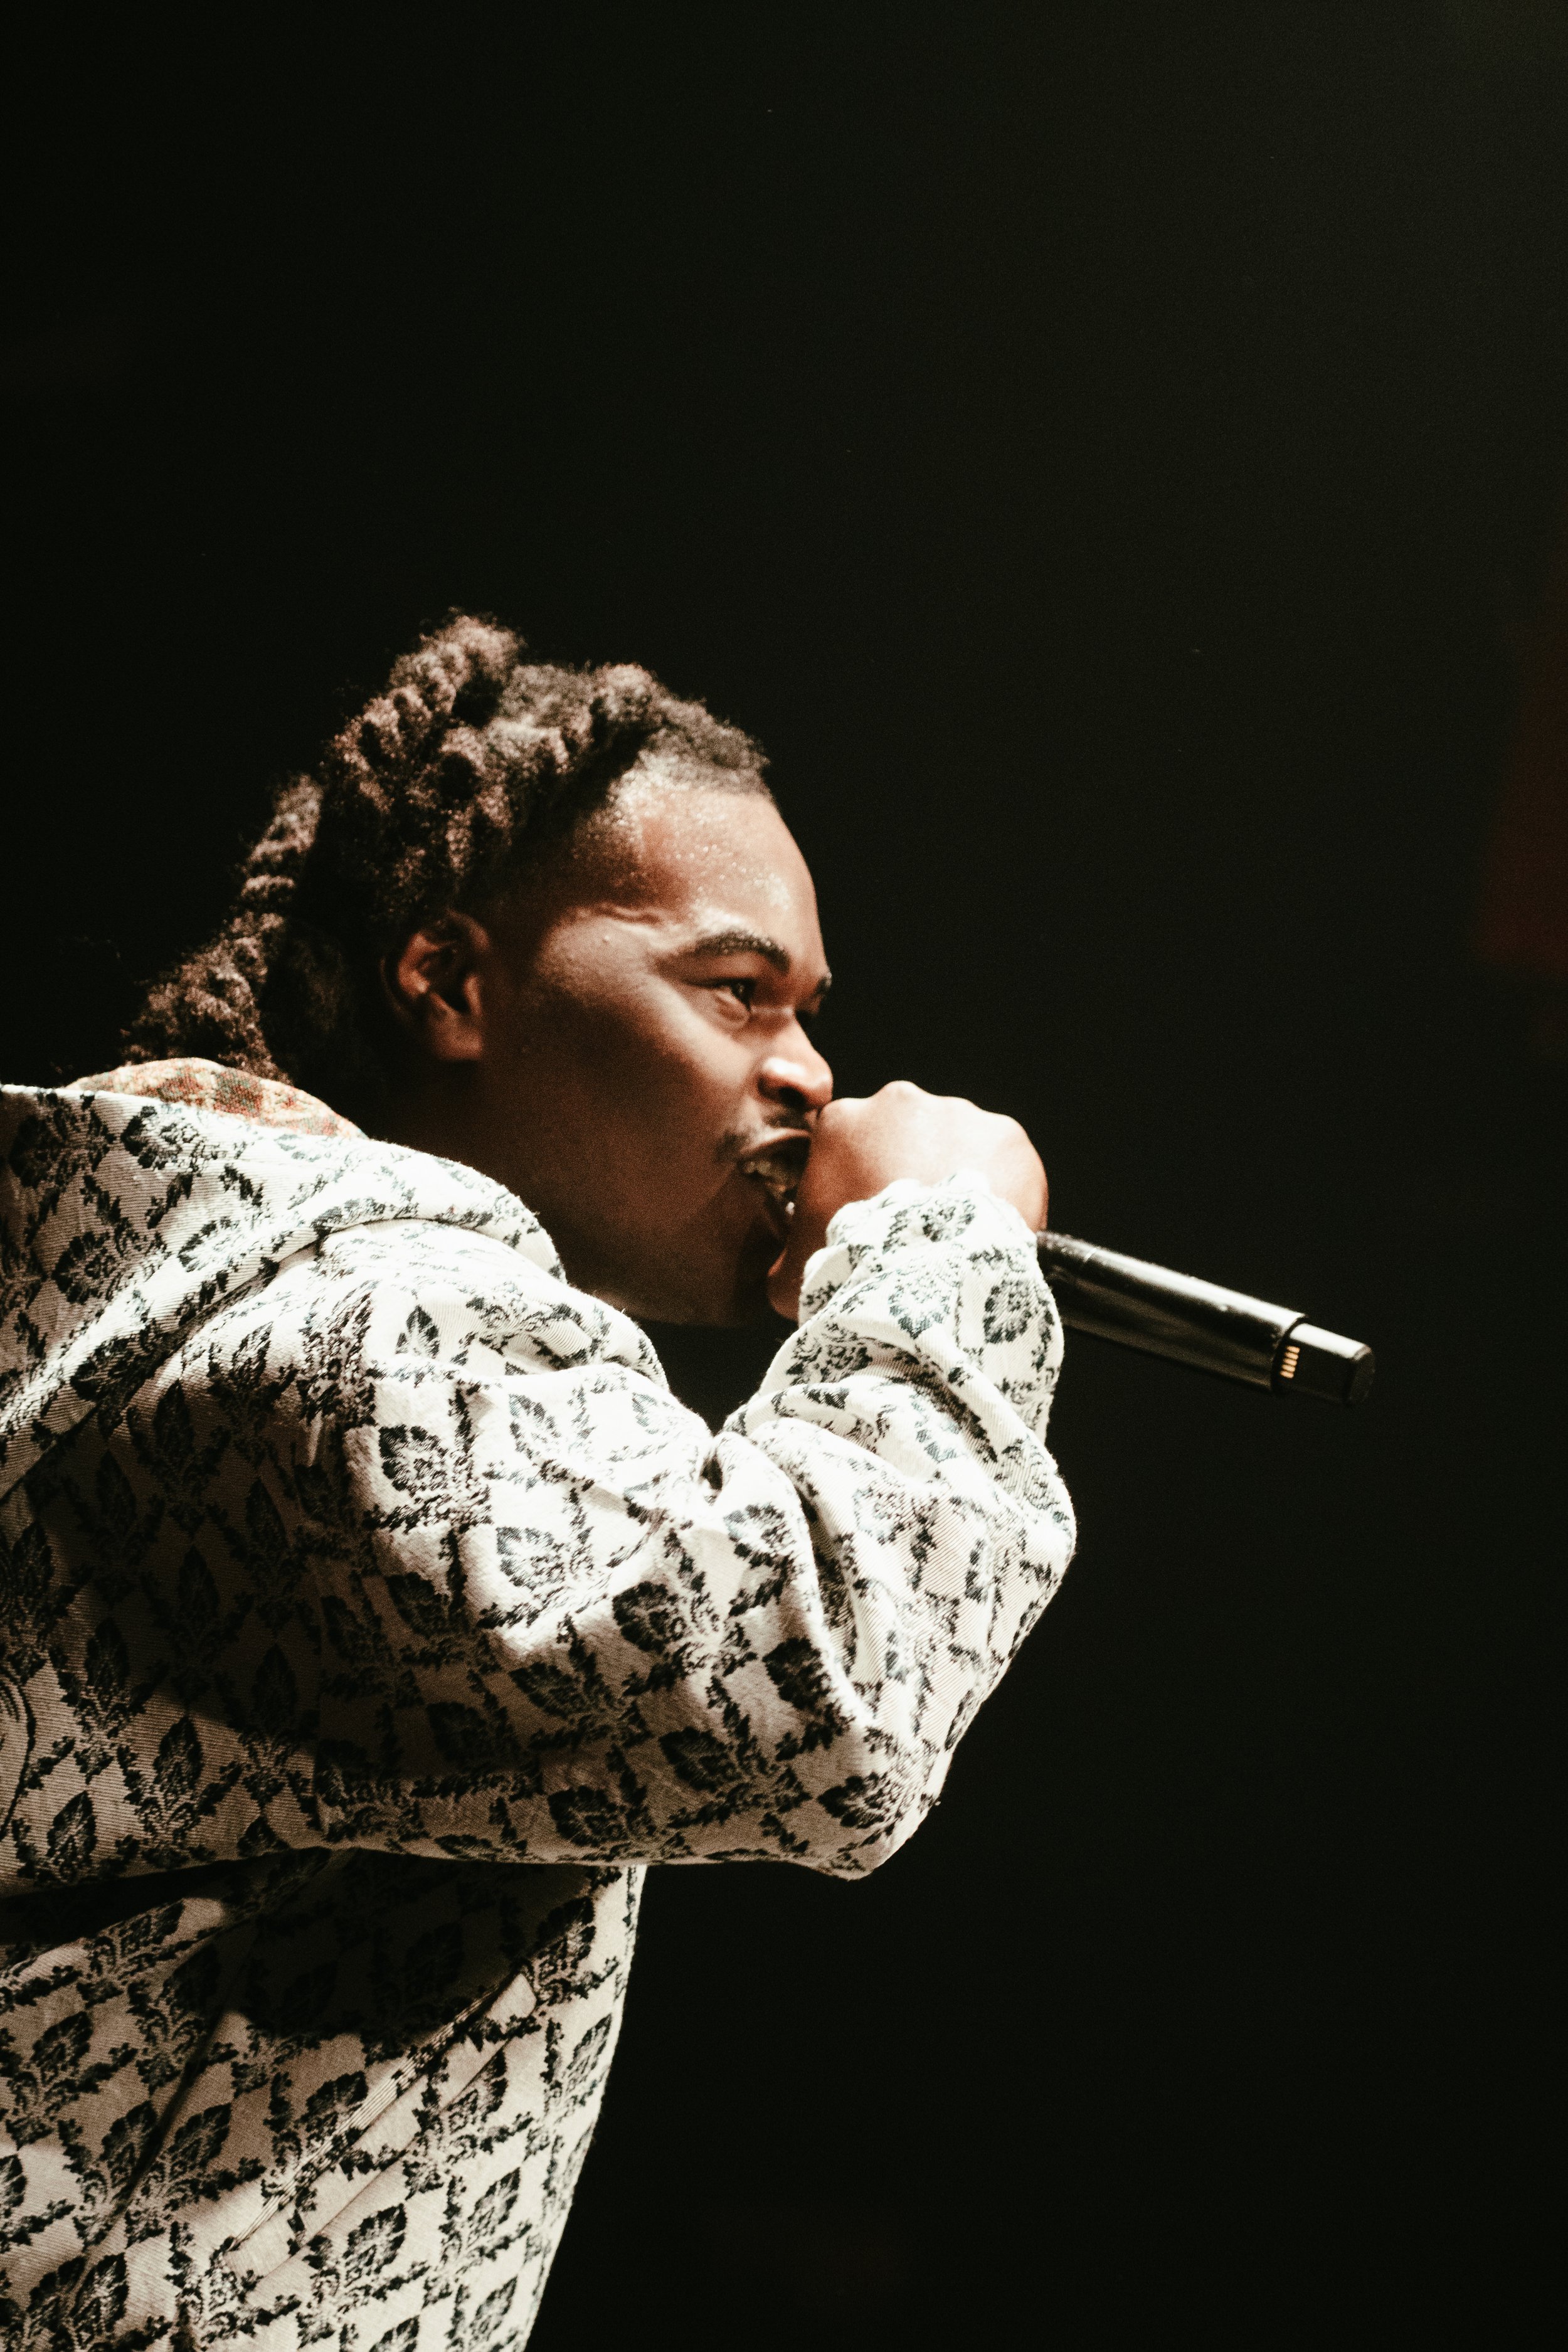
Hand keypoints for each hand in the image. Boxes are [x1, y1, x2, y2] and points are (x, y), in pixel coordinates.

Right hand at [766, 1080, 1046, 1318]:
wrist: (923, 1286)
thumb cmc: (852, 1273)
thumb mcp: (792, 1273)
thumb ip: (787, 1254)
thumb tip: (785, 1268)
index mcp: (840, 1122)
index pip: (850, 1145)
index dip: (861, 1182)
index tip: (875, 1217)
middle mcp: (898, 1102)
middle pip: (906, 1135)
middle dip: (911, 1171)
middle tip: (918, 1226)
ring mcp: (956, 1113)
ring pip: (957, 1143)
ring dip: (955, 1178)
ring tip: (957, 1231)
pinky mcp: (1005, 1135)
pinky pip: (1003, 1161)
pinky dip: (1001, 1189)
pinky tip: (990, 1226)